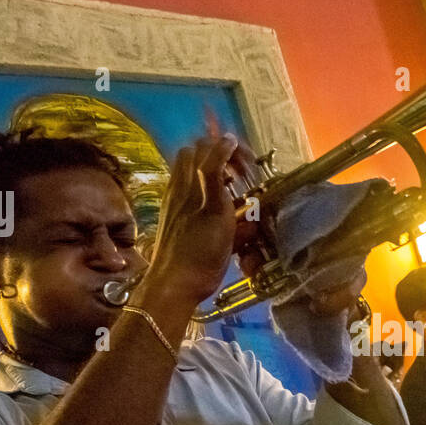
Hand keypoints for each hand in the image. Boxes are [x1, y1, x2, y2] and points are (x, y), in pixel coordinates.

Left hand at [141, 135, 245, 306]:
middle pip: (198, 155)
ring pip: (194, 174)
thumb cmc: (199, 251)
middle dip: (222, 156)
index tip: (249, 163)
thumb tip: (225, 140)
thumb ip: (217, 172)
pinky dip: (210, 192)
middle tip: (243, 173)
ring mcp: (176, 204)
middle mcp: (179, 188)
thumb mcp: (215, 209)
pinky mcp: (178, 220)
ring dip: (216, 173)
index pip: (206, 146)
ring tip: (235, 187)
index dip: (229, 147)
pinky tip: (223, 209)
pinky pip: (193, 194)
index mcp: (188, 182)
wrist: (176, 284)